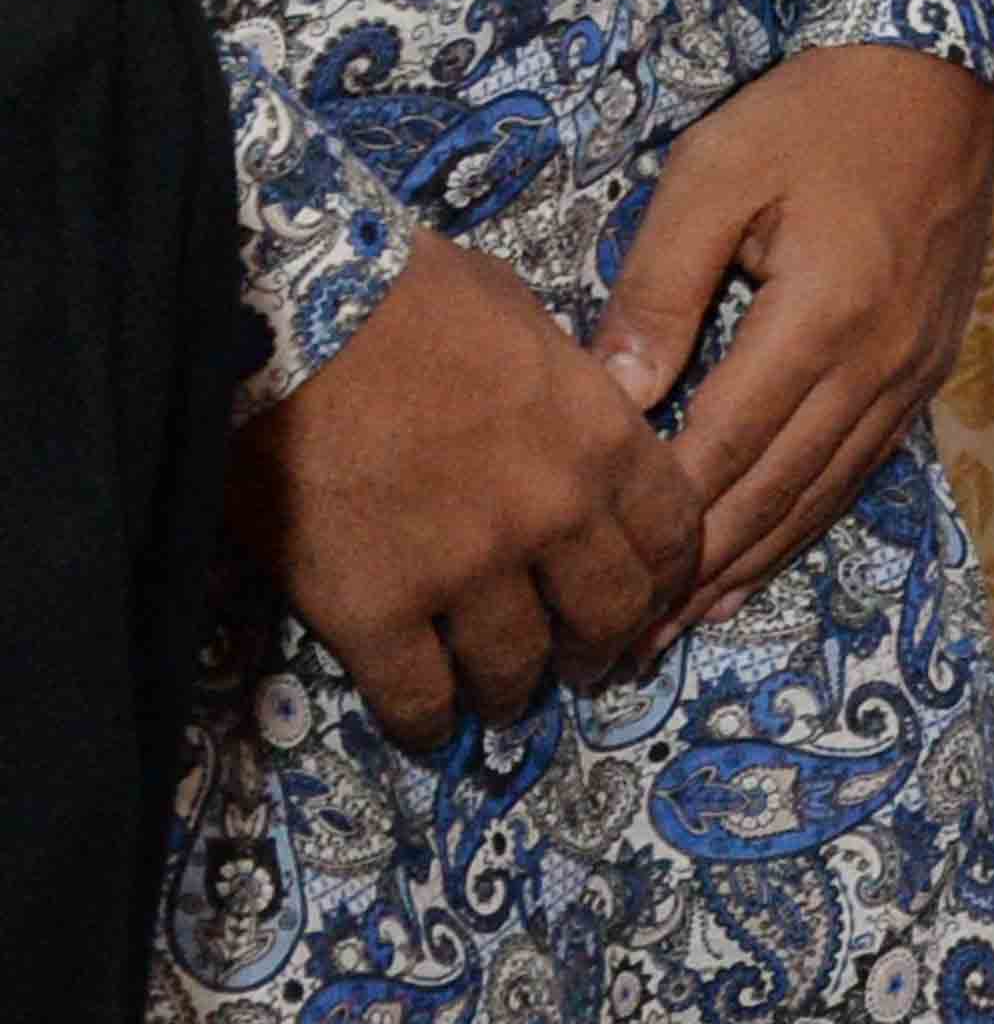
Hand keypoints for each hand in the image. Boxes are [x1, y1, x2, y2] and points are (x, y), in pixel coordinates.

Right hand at [231, 231, 695, 742]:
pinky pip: (417, 696)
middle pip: (610, 612)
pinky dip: (427, 721)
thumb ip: (575, 390)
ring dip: (514, 689)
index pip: (672, 533)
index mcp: (602, 439)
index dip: (664, 575)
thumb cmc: (409, 298)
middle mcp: (553, 515)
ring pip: (518, 666)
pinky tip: (426, 725)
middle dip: (602, 645)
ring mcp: (466, 570)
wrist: (292, 319)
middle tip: (584, 661)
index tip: (647, 593)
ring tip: (501, 696)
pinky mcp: (375, 610)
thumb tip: (592, 423)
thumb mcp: (528, 325)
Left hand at [590, 46, 993, 621]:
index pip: (726, 445)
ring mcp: (910, 370)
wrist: (936, 77)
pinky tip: (760, 558)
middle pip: (774, 490)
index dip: (661, 521)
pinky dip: (803, 523)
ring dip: (747, 563)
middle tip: (621, 639)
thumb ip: (659, 289)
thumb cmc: (812, 114)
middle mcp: (877, 362)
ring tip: (678, 624)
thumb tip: (612, 402)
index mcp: (822, 315)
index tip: (594, 577)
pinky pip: (859, 466)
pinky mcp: (925, 365)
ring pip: (820, 492)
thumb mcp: (712, 178)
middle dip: (695, 571)